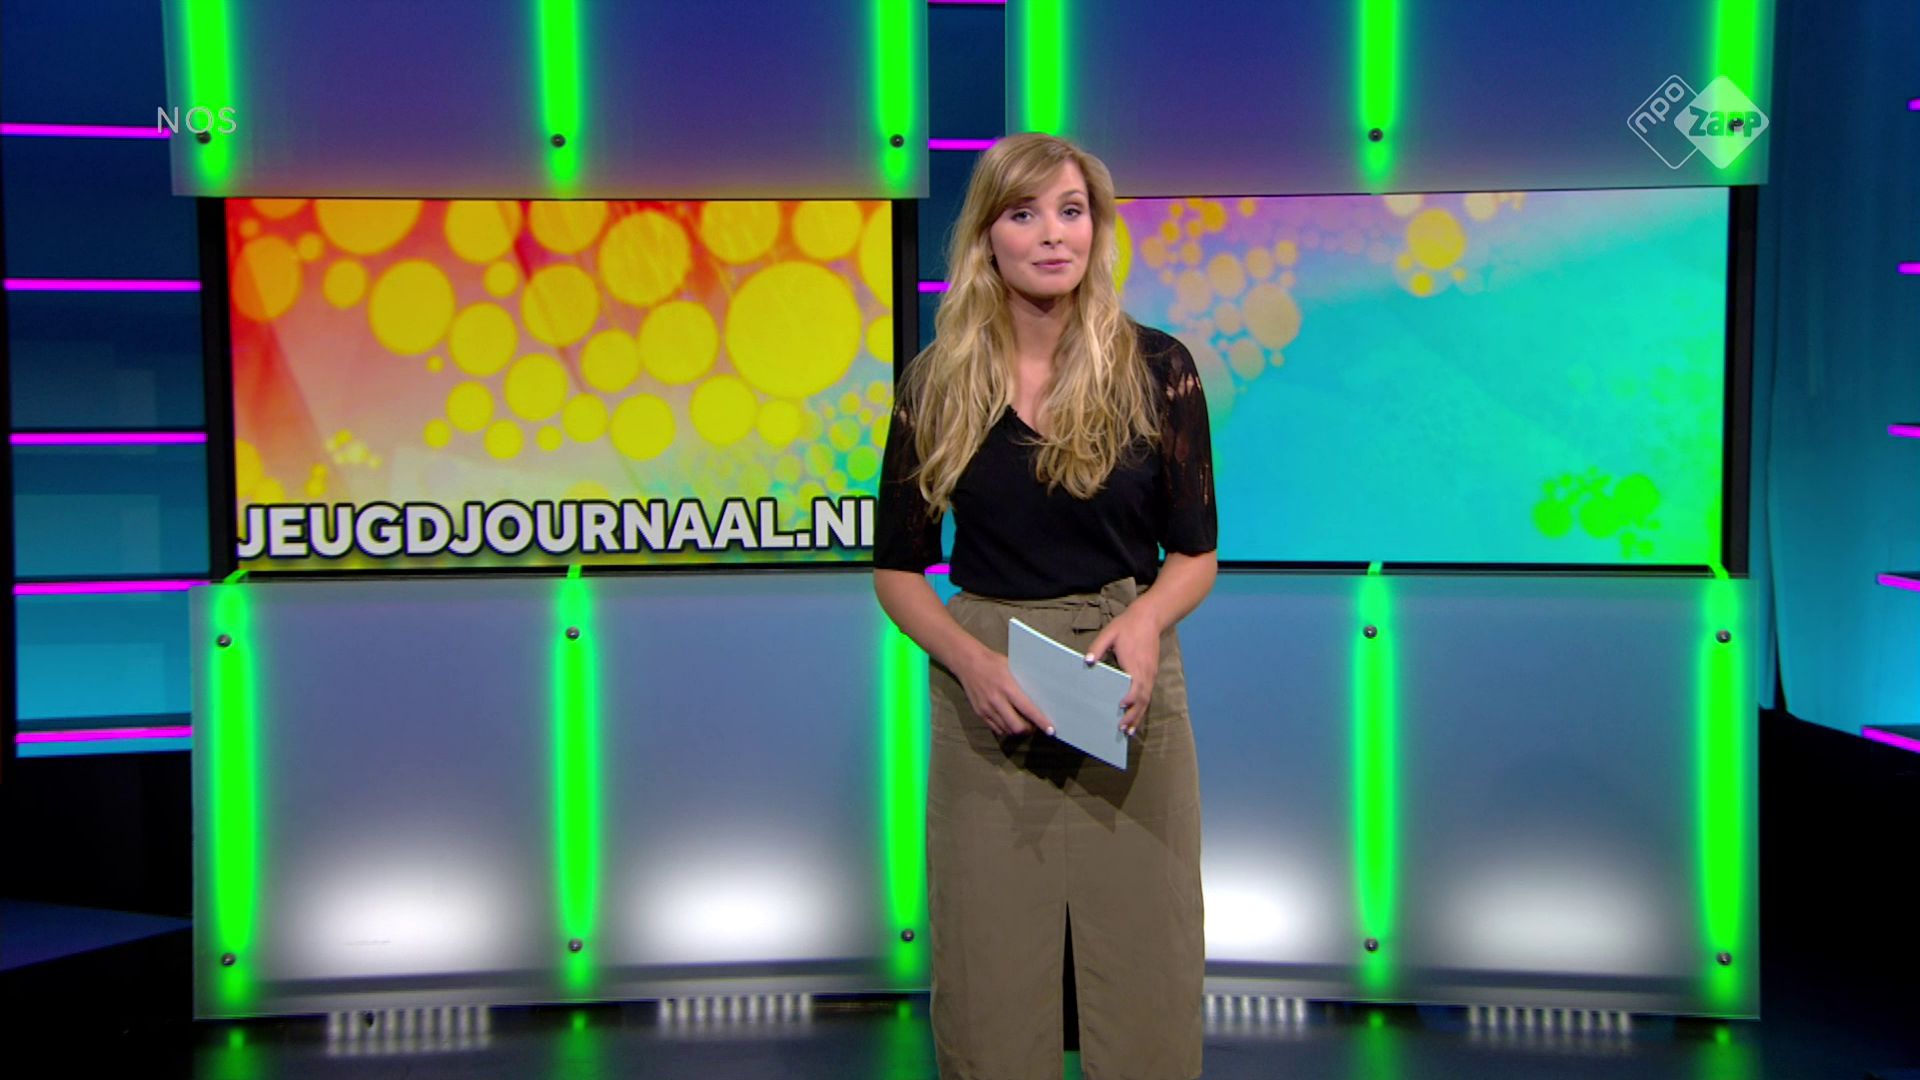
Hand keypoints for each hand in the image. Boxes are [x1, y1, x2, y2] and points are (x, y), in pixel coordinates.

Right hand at [955, 646, 1052, 739]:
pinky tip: (1009, 721)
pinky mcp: (979, 713)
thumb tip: (1041, 697)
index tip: (1051, 730)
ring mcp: (987, 708)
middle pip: (1017, 726)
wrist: (967, 662)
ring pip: (1006, 730)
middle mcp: (996, 700)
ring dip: (1017, 730)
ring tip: (1023, 723)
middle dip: (1028, 729)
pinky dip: (1005, 728)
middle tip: (1034, 726)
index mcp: (1007, 687)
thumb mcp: (1011, 668)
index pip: (1028, 709)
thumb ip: (1023, 684)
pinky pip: (996, 729)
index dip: (1041, 721)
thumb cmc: (993, 662)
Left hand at [1084, 608, 1160, 736]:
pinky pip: (1147, 694)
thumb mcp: (1109, 634)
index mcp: (1135, 664)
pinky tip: (1135, 716)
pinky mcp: (1151, 674)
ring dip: (1138, 715)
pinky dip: (1142, 707)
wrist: (1149, 618)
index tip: (1121, 706)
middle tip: (1122, 729)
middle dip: (1133, 715)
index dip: (1130, 697)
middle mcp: (1146, 673)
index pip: (1135, 686)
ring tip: (1129, 731)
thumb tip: (1087, 662)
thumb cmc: (1127, 626)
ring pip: (1146, 699)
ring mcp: (1150, 674)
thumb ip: (1098, 648)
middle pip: (1142, 699)